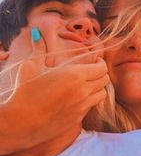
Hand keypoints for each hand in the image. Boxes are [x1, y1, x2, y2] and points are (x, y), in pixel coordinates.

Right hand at [0, 28, 108, 154]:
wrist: (19, 123)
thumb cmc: (24, 92)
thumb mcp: (30, 66)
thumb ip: (38, 47)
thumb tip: (35, 32)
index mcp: (75, 75)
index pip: (102, 67)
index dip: (100, 62)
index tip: (93, 60)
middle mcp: (83, 91)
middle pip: (105, 80)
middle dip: (100, 73)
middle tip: (90, 70)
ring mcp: (81, 107)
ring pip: (101, 94)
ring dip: (97, 88)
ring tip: (85, 84)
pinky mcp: (77, 120)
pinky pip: (91, 107)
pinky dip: (89, 100)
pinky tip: (76, 97)